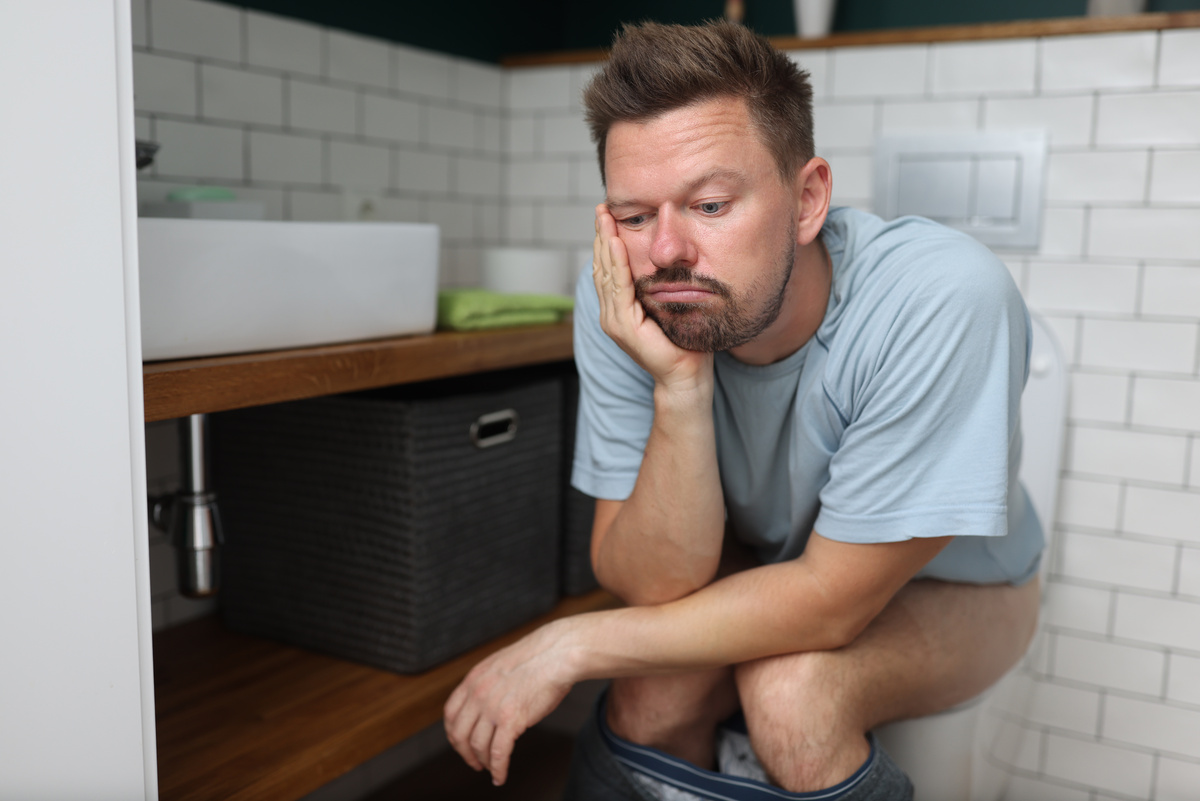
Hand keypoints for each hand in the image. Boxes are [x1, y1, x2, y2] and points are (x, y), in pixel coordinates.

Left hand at [444, 620, 577, 785]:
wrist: (557, 654)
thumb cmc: (537, 658)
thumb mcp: (500, 666)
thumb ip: (488, 684)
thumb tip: (487, 706)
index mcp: (474, 679)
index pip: (450, 714)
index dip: (454, 733)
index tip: (461, 743)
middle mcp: (478, 694)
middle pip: (460, 734)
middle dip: (465, 753)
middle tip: (474, 762)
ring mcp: (493, 708)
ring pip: (478, 746)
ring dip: (482, 762)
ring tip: (490, 768)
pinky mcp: (511, 720)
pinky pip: (499, 753)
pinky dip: (498, 769)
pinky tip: (501, 775)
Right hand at [593, 205, 712, 391]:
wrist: (686, 374)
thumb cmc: (684, 342)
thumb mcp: (669, 305)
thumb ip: (661, 286)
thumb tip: (668, 258)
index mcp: (619, 309)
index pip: (609, 268)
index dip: (607, 241)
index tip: (608, 216)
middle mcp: (611, 314)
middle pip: (602, 266)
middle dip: (601, 236)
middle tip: (602, 208)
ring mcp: (614, 321)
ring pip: (606, 273)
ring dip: (605, 243)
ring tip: (605, 218)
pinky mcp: (623, 326)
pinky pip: (619, 288)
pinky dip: (617, 264)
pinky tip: (617, 244)